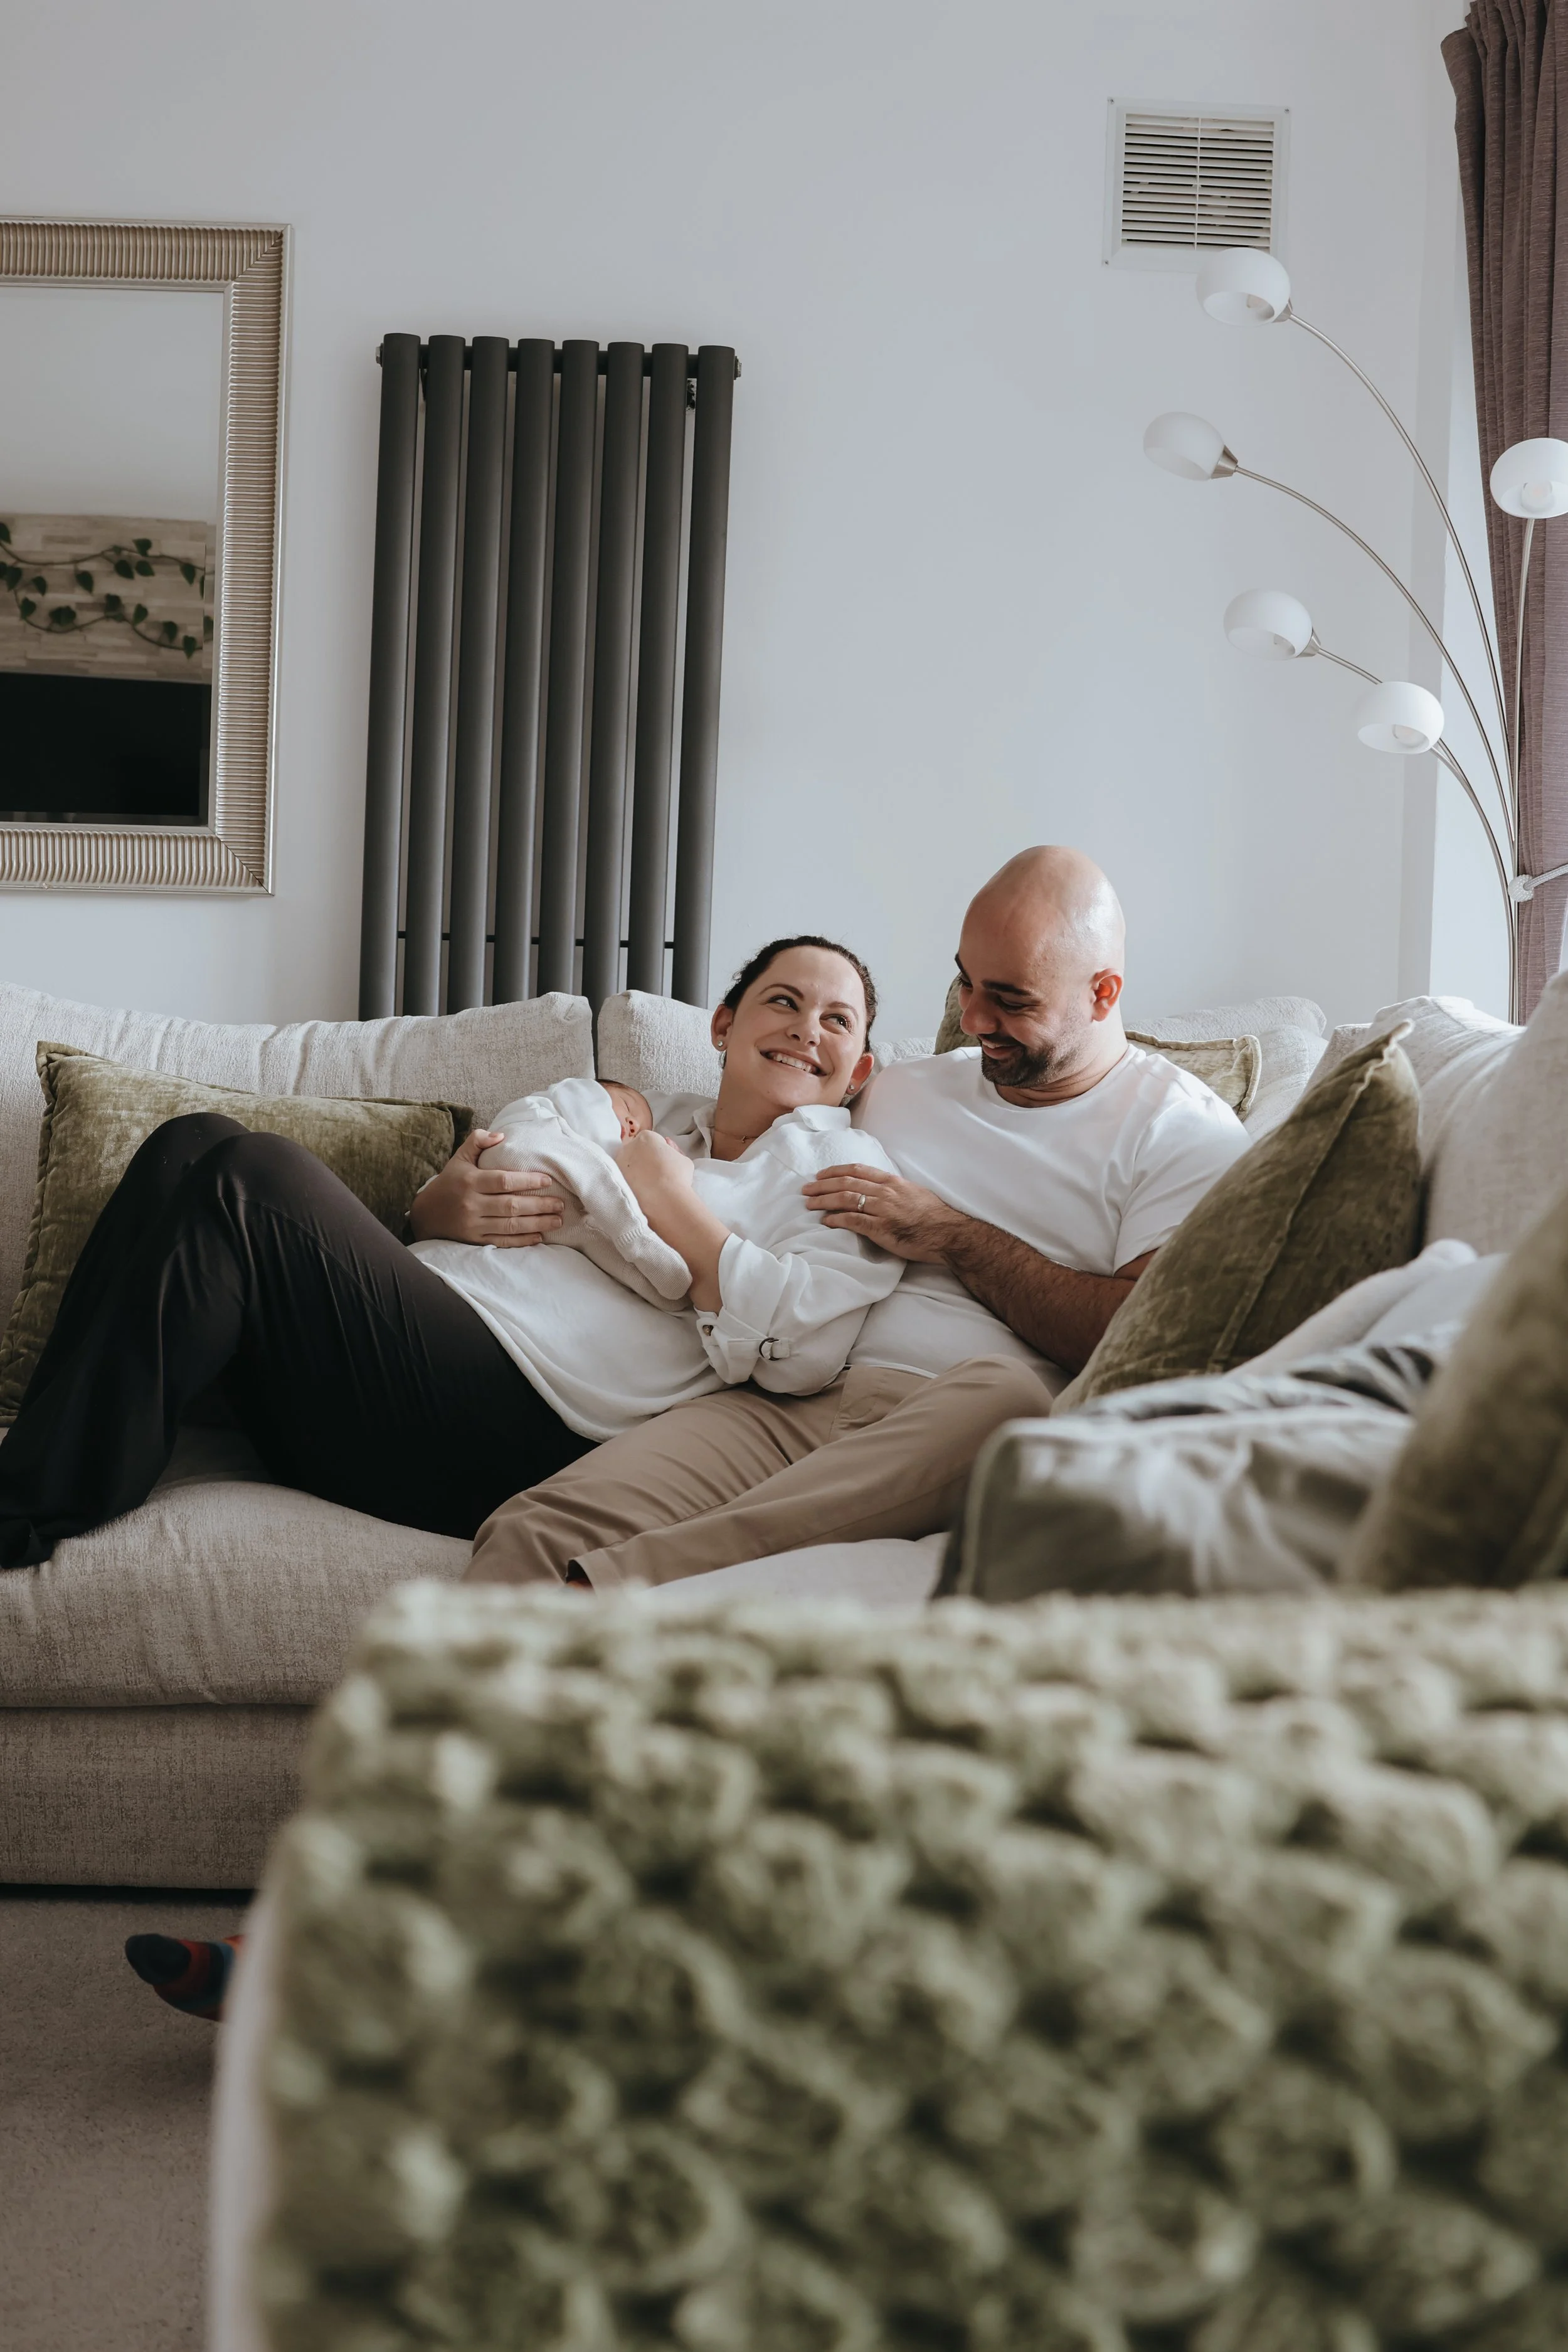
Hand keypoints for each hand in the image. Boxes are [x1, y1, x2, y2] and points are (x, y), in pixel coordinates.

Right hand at [408, 1129, 566, 1247]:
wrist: (425, 1214)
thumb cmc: (449, 1182)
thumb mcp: (459, 1158)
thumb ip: (477, 1141)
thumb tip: (501, 1135)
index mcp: (470, 1181)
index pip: (503, 1181)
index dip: (527, 1181)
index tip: (547, 1180)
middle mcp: (472, 1204)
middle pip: (511, 1206)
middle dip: (539, 1205)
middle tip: (560, 1203)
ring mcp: (473, 1225)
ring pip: (510, 1225)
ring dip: (537, 1224)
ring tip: (557, 1220)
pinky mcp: (475, 1240)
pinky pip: (502, 1242)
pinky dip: (522, 1241)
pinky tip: (539, 1236)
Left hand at [618, 1129, 695, 1220]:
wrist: (665, 1199)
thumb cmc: (677, 1176)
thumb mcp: (683, 1159)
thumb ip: (673, 1150)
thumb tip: (667, 1145)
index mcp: (646, 1137)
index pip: (652, 1140)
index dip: (660, 1150)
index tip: (665, 1160)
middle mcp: (629, 1146)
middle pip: (637, 1149)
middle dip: (645, 1158)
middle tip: (656, 1172)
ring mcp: (620, 1163)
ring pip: (628, 1163)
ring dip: (636, 1169)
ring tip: (649, 1183)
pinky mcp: (616, 1179)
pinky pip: (624, 1177)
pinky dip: (631, 1182)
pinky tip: (641, 1190)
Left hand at [802, 1163, 967, 1263]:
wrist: (947, 1233)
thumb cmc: (934, 1216)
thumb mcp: (915, 1193)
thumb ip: (896, 1190)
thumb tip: (883, 1189)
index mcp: (892, 1182)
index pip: (858, 1170)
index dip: (836, 1171)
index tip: (821, 1174)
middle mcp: (884, 1192)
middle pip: (846, 1183)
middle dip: (822, 1185)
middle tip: (806, 1188)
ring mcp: (882, 1210)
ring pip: (845, 1199)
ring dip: (824, 1201)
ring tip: (809, 1204)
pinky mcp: (880, 1229)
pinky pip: (852, 1221)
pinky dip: (836, 1219)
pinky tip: (825, 1221)